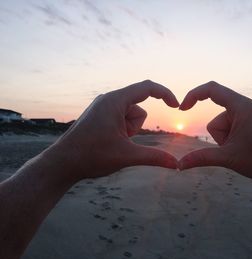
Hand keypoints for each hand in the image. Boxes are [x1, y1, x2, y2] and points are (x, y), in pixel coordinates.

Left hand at [53, 80, 178, 179]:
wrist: (62, 164)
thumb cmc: (91, 156)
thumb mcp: (127, 156)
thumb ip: (154, 157)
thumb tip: (176, 165)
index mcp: (115, 101)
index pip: (147, 88)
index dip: (165, 94)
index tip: (177, 106)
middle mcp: (108, 99)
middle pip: (138, 108)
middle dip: (136, 127)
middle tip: (120, 141)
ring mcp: (102, 107)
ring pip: (130, 116)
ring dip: (128, 130)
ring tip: (111, 142)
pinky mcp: (99, 115)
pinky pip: (120, 119)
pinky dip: (121, 130)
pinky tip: (107, 142)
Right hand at [178, 81, 251, 180]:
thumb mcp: (229, 157)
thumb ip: (202, 158)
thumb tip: (179, 165)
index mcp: (240, 106)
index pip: (211, 89)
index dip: (193, 95)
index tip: (181, 108)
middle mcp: (243, 107)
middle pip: (215, 120)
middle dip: (220, 138)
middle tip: (238, 150)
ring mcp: (246, 116)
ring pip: (221, 128)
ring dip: (226, 143)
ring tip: (244, 152)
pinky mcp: (248, 125)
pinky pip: (229, 132)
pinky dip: (231, 143)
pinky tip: (245, 151)